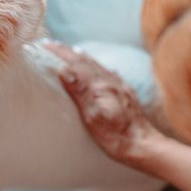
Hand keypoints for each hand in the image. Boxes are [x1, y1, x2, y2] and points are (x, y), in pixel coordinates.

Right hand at [45, 41, 161, 166]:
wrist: (145, 146)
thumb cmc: (117, 138)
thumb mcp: (93, 117)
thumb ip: (80, 92)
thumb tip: (64, 68)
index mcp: (101, 86)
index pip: (77, 64)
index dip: (60, 53)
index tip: (45, 44)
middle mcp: (112, 82)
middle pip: (87, 61)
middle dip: (68, 52)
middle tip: (53, 44)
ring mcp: (121, 87)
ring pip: (98, 66)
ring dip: (83, 57)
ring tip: (73, 52)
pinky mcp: (127, 94)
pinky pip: (109, 73)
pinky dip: (98, 67)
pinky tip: (100, 70)